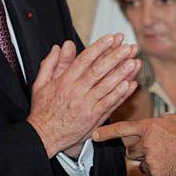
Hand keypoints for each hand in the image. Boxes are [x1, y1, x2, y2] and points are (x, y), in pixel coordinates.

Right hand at [27, 34, 140, 157]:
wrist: (43, 137)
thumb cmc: (43, 110)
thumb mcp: (40, 84)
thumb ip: (51, 63)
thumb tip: (62, 45)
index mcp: (64, 81)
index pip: (84, 60)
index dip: (99, 48)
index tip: (111, 38)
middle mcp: (76, 92)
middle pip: (98, 71)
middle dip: (115, 57)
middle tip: (128, 47)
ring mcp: (86, 106)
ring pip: (107, 87)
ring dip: (122, 74)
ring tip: (134, 62)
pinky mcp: (93, 119)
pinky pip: (109, 104)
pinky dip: (120, 95)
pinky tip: (131, 84)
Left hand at [92, 114, 175, 175]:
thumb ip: (165, 119)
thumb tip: (161, 121)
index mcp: (150, 126)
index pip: (123, 129)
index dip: (106, 132)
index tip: (94, 135)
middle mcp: (147, 143)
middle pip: (131, 152)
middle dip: (139, 151)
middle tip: (155, 149)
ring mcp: (151, 160)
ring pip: (143, 164)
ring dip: (152, 162)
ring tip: (171, 156)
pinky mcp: (157, 175)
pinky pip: (153, 175)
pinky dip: (161, 172)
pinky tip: (174, 165)